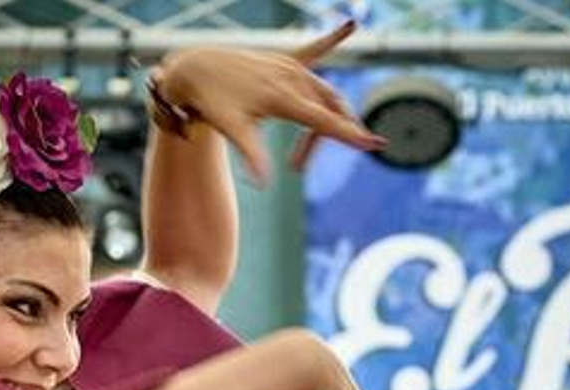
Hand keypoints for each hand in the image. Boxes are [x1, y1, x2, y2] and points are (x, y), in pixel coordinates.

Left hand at [155, 21, 384, 183]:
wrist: (195, 69)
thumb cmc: (212, 102)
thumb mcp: (232, 129)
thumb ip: (252, 155)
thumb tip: (262, 184)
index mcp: (282, 96)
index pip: (324, 120)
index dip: (349, 135)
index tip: (375, 144)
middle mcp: (292, 78)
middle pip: (326, 113)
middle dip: (322, 140)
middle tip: (296, 166)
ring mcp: (290, 66)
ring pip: (323, 95)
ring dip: (323, 120)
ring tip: (299, 153)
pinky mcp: (284, 59)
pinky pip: (314, 49)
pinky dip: (332, 40)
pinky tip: (350, 24)